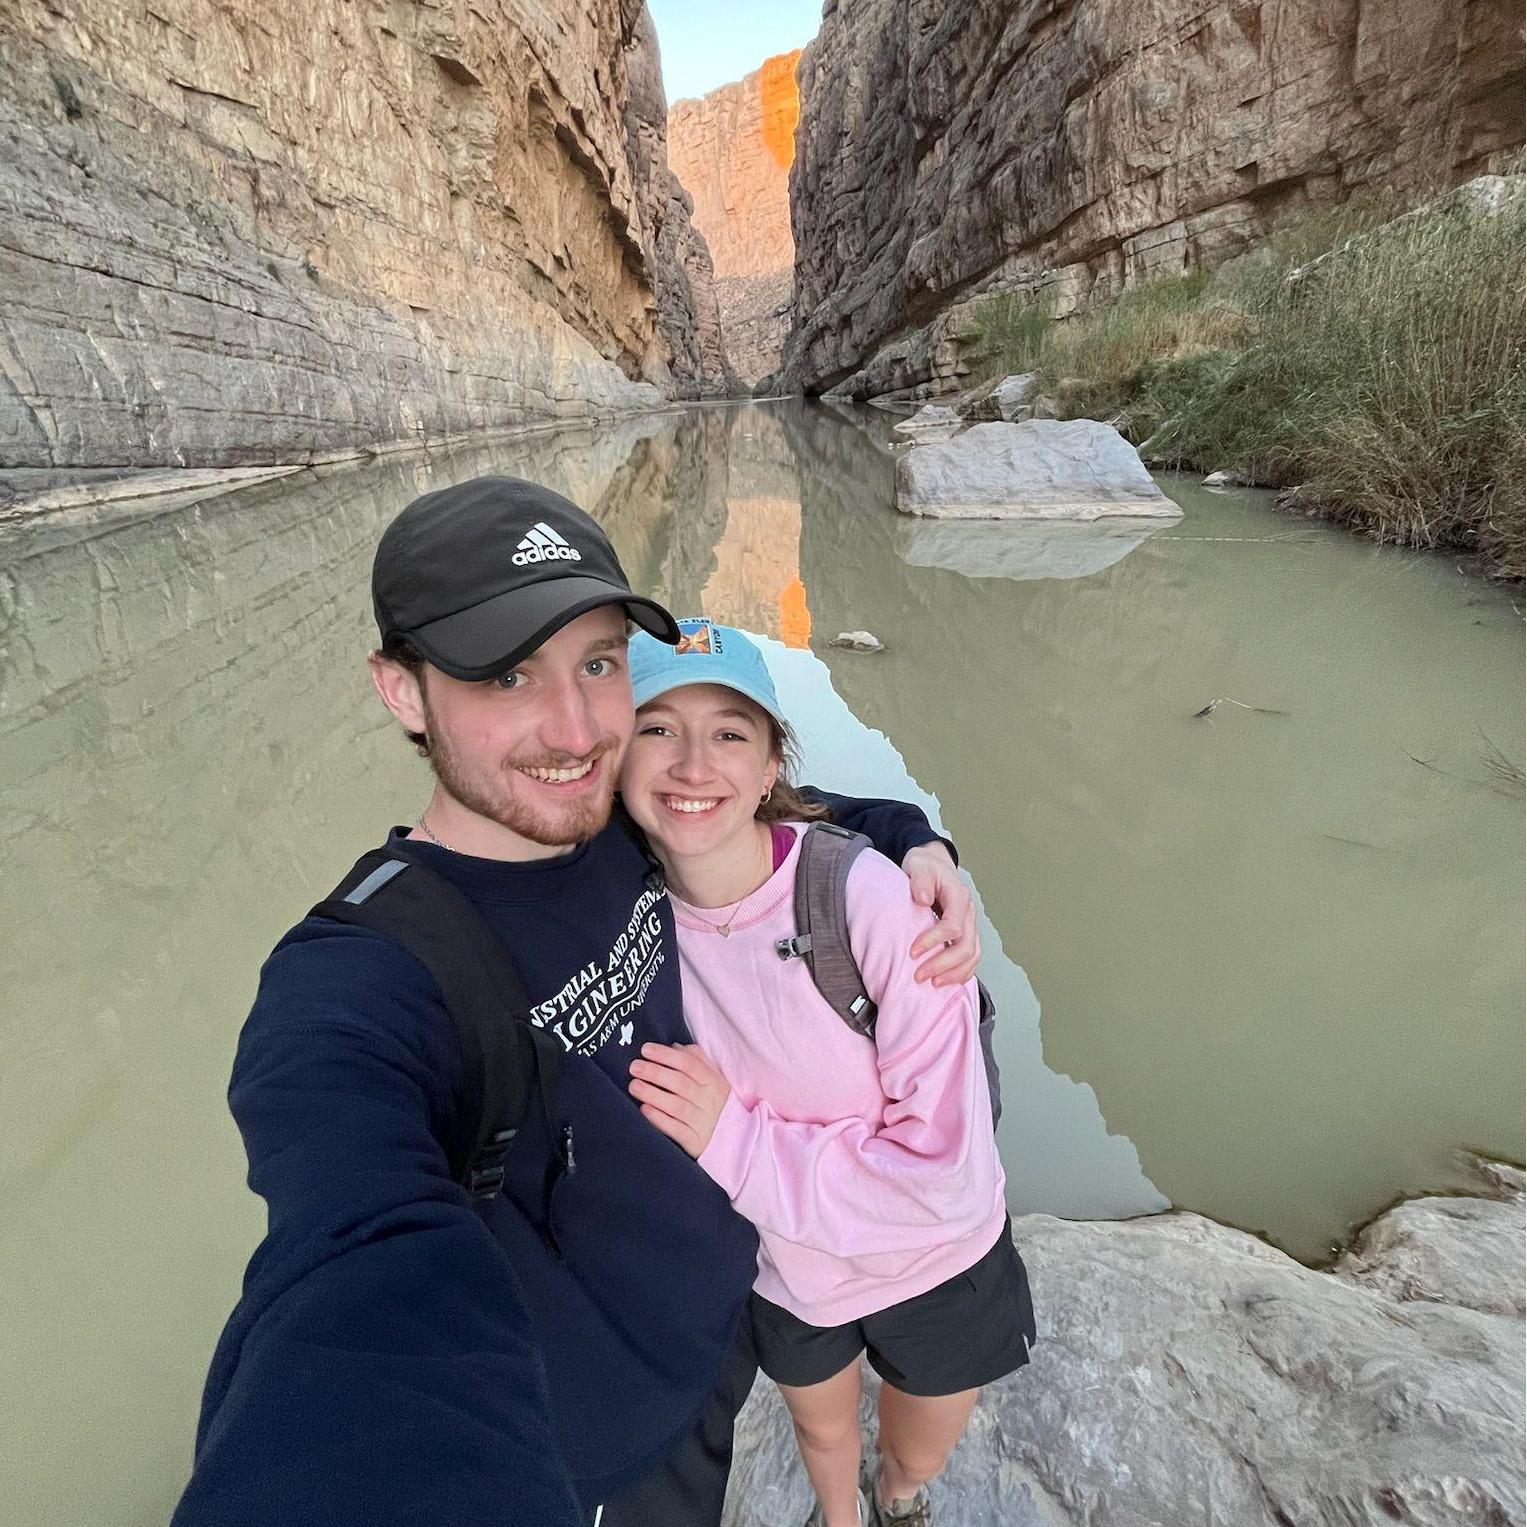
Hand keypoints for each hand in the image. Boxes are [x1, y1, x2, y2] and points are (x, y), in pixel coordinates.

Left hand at [629, 1043, 731, 1157]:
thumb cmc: (715, 1103)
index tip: (646, 1049)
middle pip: (680, 1083)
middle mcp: (709, 1101)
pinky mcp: (695, 1141)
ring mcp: (703, 1122)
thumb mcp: (714, 1079)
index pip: (689, 1063)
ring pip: (676, 1106)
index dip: (666, 1055)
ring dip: (653, 1094)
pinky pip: (676, 1129)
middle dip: (655, 1072)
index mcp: (714, 1082)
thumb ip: (697, 1060)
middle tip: (634, 1067)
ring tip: (634, 1086)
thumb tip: (674, 1046)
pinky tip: (644, 1109)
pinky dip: (659, 1119)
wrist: (734, 1140)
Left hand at [902, 841, 980, 986]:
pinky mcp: (966, 934)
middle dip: (943, 964)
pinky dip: (961, 973)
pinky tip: (945, 981)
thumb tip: (923, 899)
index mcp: (958, 896)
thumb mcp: (918, 865)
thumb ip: (920, 879)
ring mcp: (970, 925)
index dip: (934, 942)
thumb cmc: (924, 867)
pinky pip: (972, 959)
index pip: (953, 926)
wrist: (932, 865)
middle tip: (919, 975)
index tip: (913, 952)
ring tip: (932, 983)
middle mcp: (968, 913)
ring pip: (973, 956)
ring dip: (953, 973)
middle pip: (966, 947)